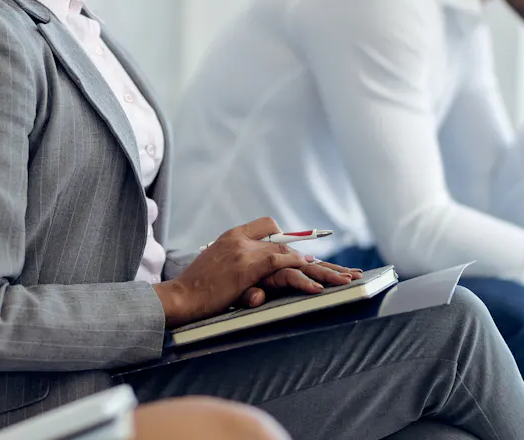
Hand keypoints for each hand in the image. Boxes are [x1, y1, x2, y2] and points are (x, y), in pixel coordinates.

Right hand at [153, 218, 355, 327]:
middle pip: (288, 243)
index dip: (289, 241)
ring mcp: (245, 250)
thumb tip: (258, 294)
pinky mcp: (247, 266)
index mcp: (233, 236)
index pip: (268, 226)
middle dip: (317, 259)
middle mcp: (241, 238)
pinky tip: (318, 286)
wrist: (179, 296)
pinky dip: (302, 275)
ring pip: (291, 255)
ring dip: (321, 270)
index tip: (306, 256)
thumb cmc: (195, 291)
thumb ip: (242, 276)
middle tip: (343, 271)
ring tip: (344, 280)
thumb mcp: (219, 274)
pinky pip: (282, 266)